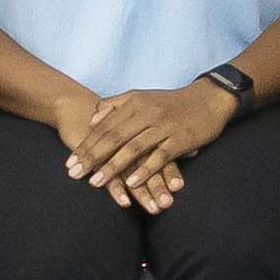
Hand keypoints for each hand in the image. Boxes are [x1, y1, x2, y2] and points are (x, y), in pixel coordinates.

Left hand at [61, 85, 226, 212]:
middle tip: (74, 174)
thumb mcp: (141, 97)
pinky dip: (144, 170)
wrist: (209, 98)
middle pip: (113, 138)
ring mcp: (163, 126)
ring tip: (95, 182)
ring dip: (113, 167)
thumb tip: (92, 119)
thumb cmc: (171, 102)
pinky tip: (131, 183)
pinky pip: (159, 156)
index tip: (70, 162)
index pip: (104, 127)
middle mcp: (146, 113)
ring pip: (133, 148)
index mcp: (134, 103)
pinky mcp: (180, 139)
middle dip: (92, 157)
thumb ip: (115, 105)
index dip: (86, 145)